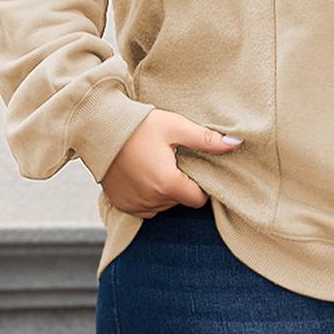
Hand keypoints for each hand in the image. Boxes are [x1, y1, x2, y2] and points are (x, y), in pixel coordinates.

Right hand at [99, 109, 243, 215]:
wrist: (98, 127)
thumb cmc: (139, 125)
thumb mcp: (175, 127)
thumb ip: (206, 139)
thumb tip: (235, 143)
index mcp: (168, 184)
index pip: (198, 200)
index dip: (199, 185)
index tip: (190, 167)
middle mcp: (152, 200)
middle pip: (180, 202)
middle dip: (180, 185)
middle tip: (170, 161)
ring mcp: (135, 205)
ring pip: (163, 206)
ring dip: (164, 192)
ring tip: (154, 165)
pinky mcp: (122, 205)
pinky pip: (145, 209)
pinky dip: (147, 196)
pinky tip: (142, 175)